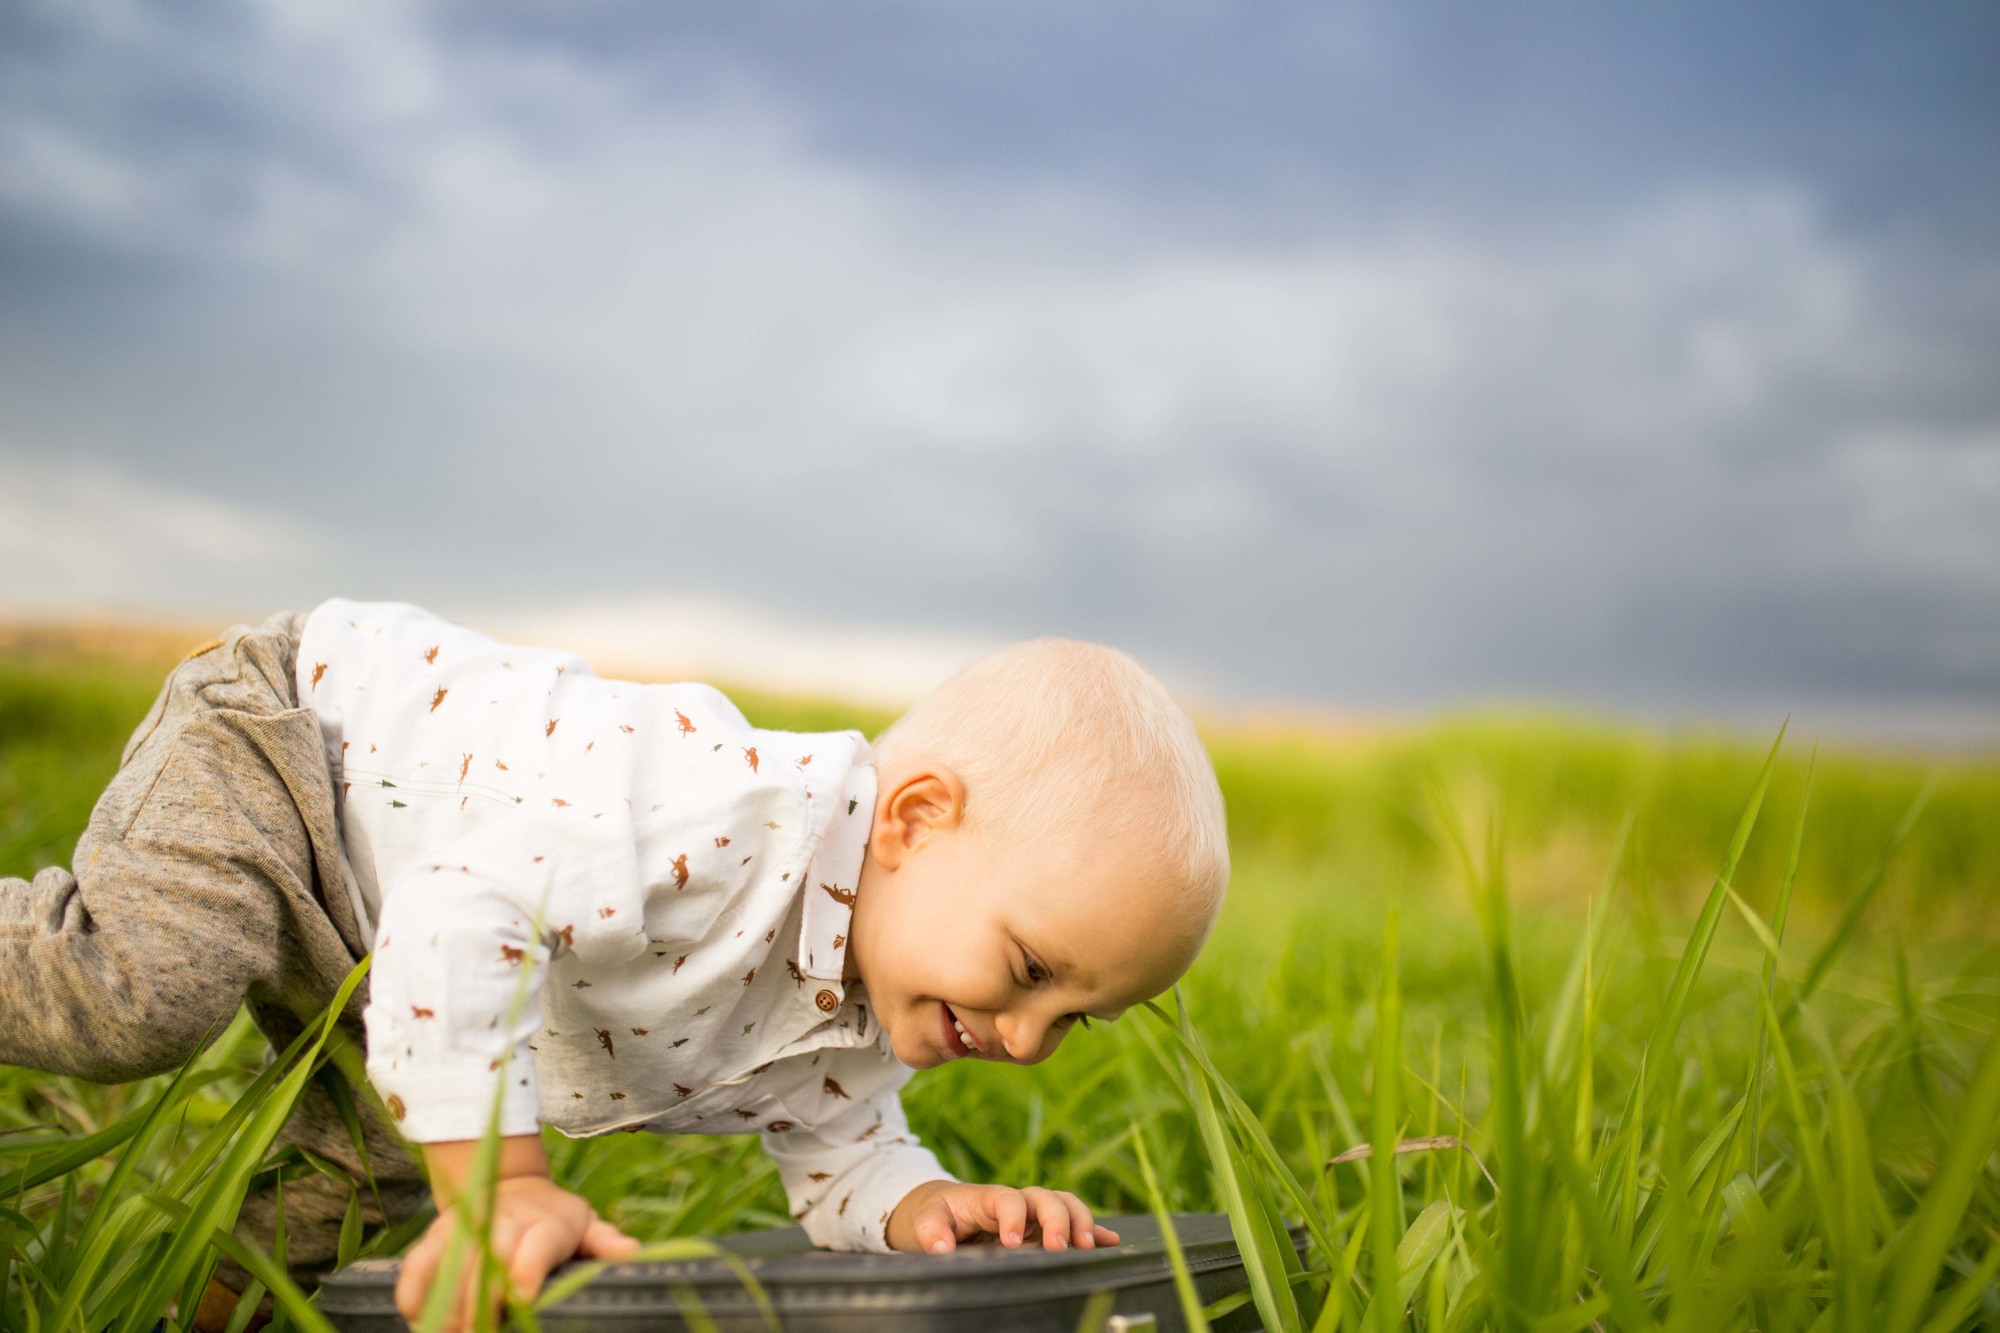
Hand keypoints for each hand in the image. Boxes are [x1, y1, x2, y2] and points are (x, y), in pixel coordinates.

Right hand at [394, 1175, 641, 1329]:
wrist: (509, 1188)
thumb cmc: (555, 1220)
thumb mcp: (586, 1226)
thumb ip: (605, 1243)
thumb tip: (632, 1254)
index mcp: (547, 1223)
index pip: (537, 1245)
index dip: (527, 1269)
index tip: (523, 1297)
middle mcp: (504, 1222)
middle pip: (490, 1258)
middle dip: (483, 1301)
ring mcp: (467, 1227)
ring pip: (452, 1263)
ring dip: (448, 1302)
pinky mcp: (436, 1236)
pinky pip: (418, 1262)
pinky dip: (412, 1289)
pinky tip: (416, 1317)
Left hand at [887, 1180, 1121, 1253]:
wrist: (944, 1209)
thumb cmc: (936, 1214)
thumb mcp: (926, 1221)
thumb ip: (932, 1231)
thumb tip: (941, 1248)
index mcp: (989, 1197)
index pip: (1008, 1199)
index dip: (1013, 1217)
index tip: (1012, 1243)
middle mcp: (1018, 1202)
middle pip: (1046, 1198)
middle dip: (1058, 1219)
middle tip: (1060, 1246)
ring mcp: (1033, 1215)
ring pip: (1065, 1206)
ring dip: (1081, 1223)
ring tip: (1089, 1246)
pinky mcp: (1043, 1230)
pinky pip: (1073, 1226)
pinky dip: (1093, 1232)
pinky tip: (1111, 1243)